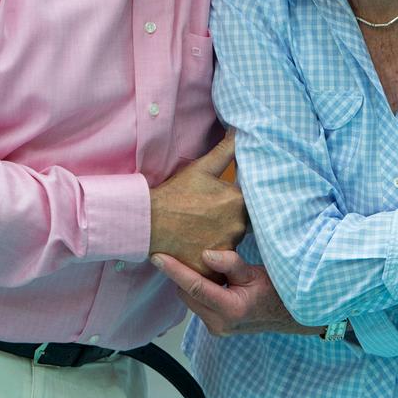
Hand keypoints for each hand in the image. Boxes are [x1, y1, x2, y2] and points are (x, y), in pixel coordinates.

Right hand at [148, 132, 247, 278]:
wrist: (147, 221)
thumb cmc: (175, 193)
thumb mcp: (202, 168)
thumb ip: (227, 149)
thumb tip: (240, 130)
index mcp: (238, 200)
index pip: (250, 202)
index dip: (236, 202)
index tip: (220, 202)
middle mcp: (238, 225)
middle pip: (242, 224)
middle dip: (230, 220)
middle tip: (207, 216)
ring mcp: (226, 248)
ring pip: (231, 243)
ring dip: (222, 239)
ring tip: (200, 230)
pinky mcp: (213, 267)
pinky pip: (219, 265)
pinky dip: (212, 259)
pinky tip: (197, 248)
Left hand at [151, 250, 317, 336]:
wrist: (286, 316)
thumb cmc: (274, 291)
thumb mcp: (255, 272)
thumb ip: (230, 263)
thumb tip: (205, 253)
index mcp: (230, 308)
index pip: (194, 286)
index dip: (174, 270)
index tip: (157, 257)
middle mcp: (219, 323)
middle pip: (187, 294)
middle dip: (182, 274)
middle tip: (183, 251)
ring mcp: (216, 329)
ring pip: (190, 300)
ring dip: (191, 283)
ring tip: (201, 265)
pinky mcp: (215, 328)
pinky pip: (198, 305)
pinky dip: (198, 291)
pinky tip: (209, 278)